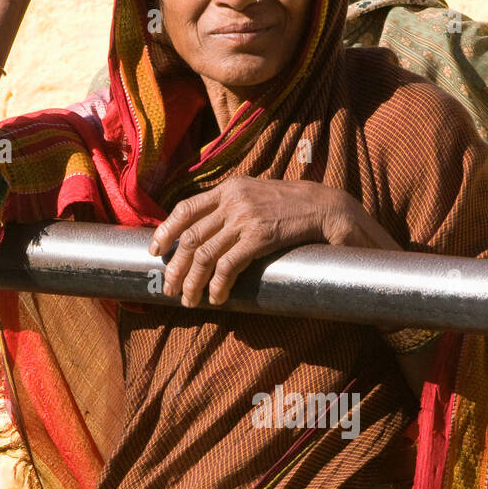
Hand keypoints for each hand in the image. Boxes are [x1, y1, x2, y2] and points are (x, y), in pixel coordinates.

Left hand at [148, 176, 400, 306]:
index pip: (185, 208)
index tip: (156, 252)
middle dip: (176, 267)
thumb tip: (213, 233)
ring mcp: (246, 217)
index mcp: (230, 188)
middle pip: (190, 237)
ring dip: (193, 282)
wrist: (331, 209)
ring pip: (204, 254)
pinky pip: (228, 265)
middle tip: (170, 289)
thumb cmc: (297, 208)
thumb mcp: (261, 197)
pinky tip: (218, 298)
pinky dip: (218, 285)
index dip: (165, 231)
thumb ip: (236, 207)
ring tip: (190, 300)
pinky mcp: (261, 236)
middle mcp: (233, 200)